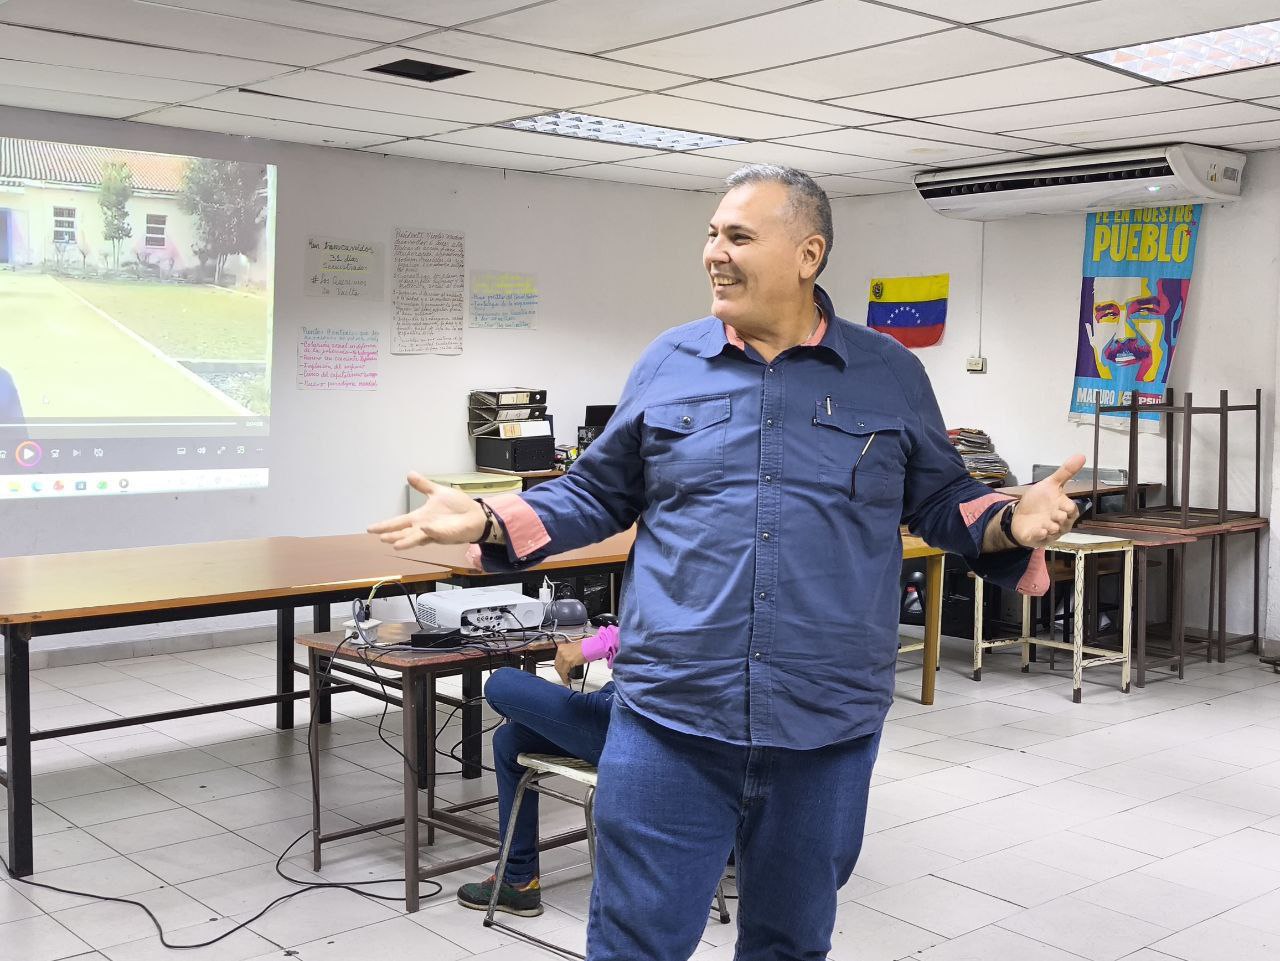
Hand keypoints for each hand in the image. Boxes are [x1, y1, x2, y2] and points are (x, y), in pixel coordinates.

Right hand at [367, 472, 486, 549]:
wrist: (474, 515)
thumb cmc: (457, 506)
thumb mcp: (437, 492)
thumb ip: (423, 485)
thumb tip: (409, 474)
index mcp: (420, 518)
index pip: (399, 522)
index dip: (385, 525)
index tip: (370, 529)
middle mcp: (424, 527)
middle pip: (404, 533)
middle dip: (392, 535)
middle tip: (380, 538)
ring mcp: (434, 533)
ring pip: (417, 538)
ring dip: (407, 540)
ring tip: (394, 544)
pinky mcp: (446, 534)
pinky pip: (437, 534)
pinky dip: (431, 532)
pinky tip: (424, 530)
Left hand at [555, 641, 585, 685]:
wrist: (591, 646)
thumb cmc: (586, 647)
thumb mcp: (573, 651)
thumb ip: (568, 656)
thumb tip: (568, 663)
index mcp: (562, 647)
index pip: (557, 660)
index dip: (559, 668)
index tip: (561, 672)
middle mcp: (561, 651)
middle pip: (557, 665)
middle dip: (560, 672)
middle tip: (564, 676)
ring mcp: (564, 655)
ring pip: (559, 669)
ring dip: (563, 676)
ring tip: (566, 679)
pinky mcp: (568, 661)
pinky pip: (564, 672)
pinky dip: (565, 678)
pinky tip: (567, 680)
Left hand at [1012, 455, 1084, 548]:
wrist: (1020, 514)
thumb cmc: (1038, 501)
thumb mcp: (1050, 484)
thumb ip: (1065, 472)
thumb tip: (1082, 455)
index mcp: (1063, 509)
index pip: (1072, 510)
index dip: (1068, 508)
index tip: (1062, 504)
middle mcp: (1059, 522)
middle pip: (1065, 522)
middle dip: (1060, 518)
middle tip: (1054, 514)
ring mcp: (1048, 531)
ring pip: (1054, 532)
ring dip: (1051, 527)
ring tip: (1046, 524)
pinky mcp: (1036, 538)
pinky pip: (1040, 539)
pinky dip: (1039, 535)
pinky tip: (1038, 530)